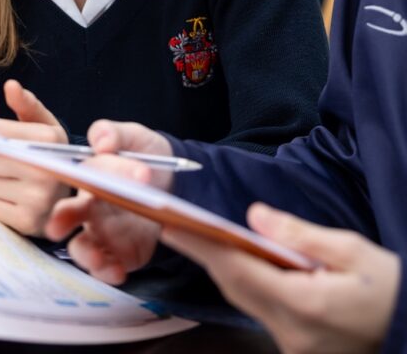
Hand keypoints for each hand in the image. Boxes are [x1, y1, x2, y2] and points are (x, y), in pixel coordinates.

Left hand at [0, 80, 69, 235]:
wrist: (71, 197)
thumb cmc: (50, 154)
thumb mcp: (44, 125)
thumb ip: (26, 104)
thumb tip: (10, 85)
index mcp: (48, 139)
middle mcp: (46, 169)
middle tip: (5, 159)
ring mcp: (38, 200)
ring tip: (13, 177)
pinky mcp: (27, 222)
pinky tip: (14, 196)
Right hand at [45, 120, 173, 283]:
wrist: (176, 181)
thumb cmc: (146, 154)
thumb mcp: (135, 136)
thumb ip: (114, 133)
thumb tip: (102, 142)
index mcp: (90, 178)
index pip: (76, 181)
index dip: (67, 185)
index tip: (73, 192)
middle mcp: (91, 207)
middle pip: (67, 218)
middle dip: (60, 223)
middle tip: (57, 229)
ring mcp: (105, 232)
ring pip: (84, 248)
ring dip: (86, 255)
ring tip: (98, 259)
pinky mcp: (123, 253)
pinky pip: (110, 267)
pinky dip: (109, 273)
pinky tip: (119, 272)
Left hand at [161, 203, 401, 353]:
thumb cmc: (392, 290)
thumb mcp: (354, 252)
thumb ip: (300, 235)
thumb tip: (254, 216)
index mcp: (305, 306)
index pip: (238, 270)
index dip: (201, 245)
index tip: (172, 224)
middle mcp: (291, 331)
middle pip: (234, 286)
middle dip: (204, 253)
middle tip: (175, 223)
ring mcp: (293, 346)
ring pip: (243, 300)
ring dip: (221, 267)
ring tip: (196, 235)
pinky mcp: (297, 349)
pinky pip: (259, 310)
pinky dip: (243, 283)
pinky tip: (237, 261)